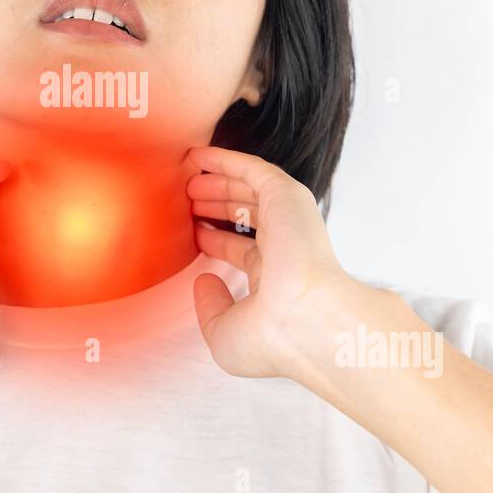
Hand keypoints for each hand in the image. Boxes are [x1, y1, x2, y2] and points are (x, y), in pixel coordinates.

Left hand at [185, 145, 392, 389]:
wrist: (304, 321)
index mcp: (277, 279)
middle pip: (246, 215)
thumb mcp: (224, 333)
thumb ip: (209, 307)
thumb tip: (205, 279)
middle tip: (187, 197)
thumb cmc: (270, 337)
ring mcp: (288, 220)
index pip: (243, 250)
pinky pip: (253, 168)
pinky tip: (199, 155)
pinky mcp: (287, 196)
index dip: (216, 239)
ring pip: (249, 189)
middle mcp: (285, 248)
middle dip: (216, 203)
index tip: (193, 231)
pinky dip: (225, 158)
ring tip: (188, 177)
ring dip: (219, 180)